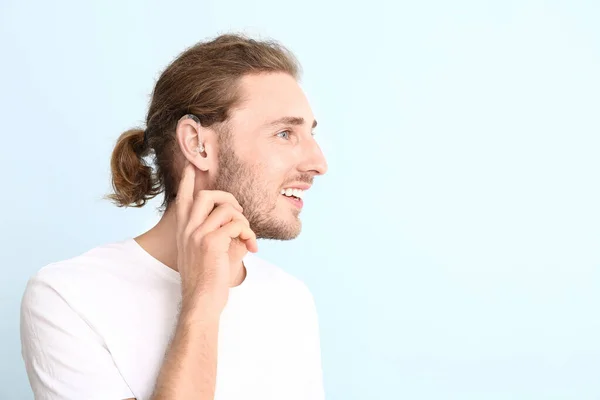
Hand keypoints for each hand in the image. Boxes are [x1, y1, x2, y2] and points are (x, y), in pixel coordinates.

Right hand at [175, 161, 257, 313]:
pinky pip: (236, 223)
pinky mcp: (210, 242)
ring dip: (243, 219)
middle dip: (228, 197)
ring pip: (225, 208)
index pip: (182, 199)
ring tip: (247, 236)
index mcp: (184, 231)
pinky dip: (248, 232)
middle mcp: (187, 230)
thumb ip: (220, 232)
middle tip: (240, 212)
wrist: (201, 302)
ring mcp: (197, 234)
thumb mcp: (210, 252)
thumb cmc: (209, 280)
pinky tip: (251, 246)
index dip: (187, 181)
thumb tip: (240, 221)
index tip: (191, 166)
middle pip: (206, 195)